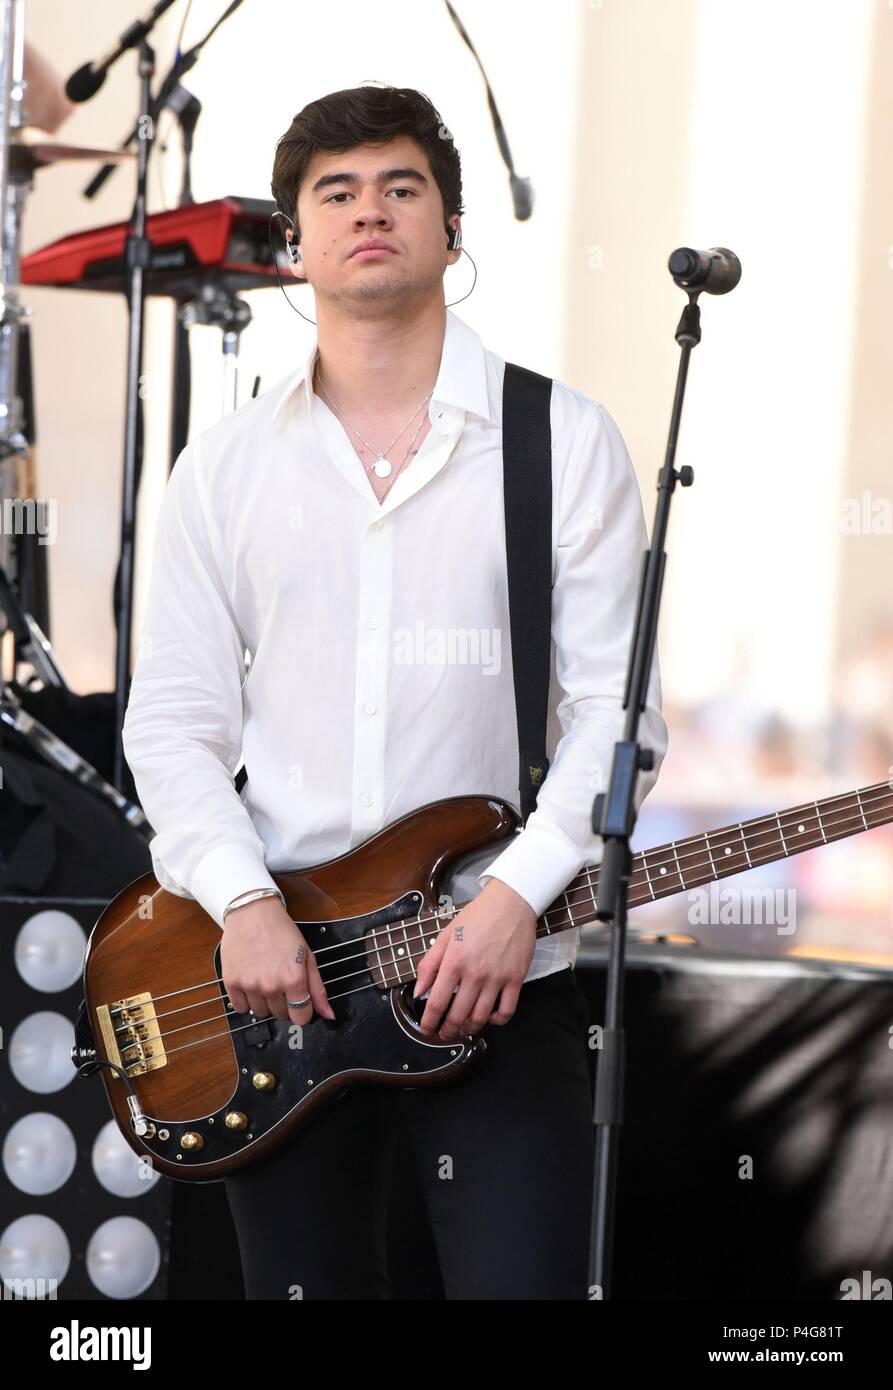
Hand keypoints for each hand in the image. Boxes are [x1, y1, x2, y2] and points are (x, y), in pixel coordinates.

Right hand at [220, 896, 335, 1025]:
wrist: (252, 912)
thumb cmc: (281, 931)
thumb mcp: (307, 955)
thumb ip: (317, 988)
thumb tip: (328, 1015)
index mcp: (293, 979)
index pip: (301, 1017)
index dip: (303, 1010)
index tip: (299, 1000)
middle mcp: (271, 985)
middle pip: (281, 1014)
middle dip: (284, 1002)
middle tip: (280, 979)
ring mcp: (250, 985)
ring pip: (261, 1012)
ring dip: (264, 1001)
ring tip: (264, 978)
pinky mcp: (231, 982)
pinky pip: (240, 1008)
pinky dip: (246, 1000)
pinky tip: (250, 982)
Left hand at [411, 879, 537, 1039]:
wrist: (510, 903)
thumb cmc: (477, 916)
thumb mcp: (446, 935)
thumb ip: (429, 964)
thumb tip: (418, 991)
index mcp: (454, 962)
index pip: (437, 1002)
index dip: (429, 1021)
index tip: (427, 1028)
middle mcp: (475, 973)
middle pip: (458, 1015)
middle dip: (448, 1030)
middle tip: (444, 1034)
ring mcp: (497, 978)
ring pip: (481, 1017)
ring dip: (469, 1028)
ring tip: (463, 1029)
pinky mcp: (516, 978)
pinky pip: (507, 1010)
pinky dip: (497, 1021)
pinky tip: (490, 1019)